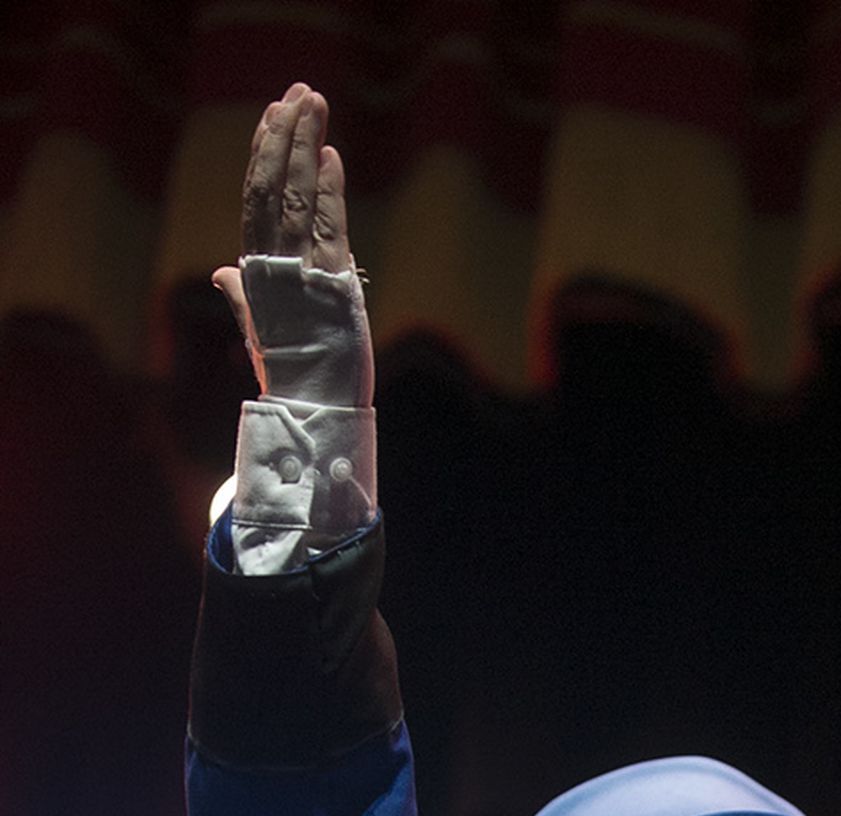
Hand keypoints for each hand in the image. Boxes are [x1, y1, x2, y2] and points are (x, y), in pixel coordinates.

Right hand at [214, 84, 350, 362]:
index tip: (273, 116)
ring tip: (314, 104)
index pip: (256, 199)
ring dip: (306, 145)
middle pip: (273, 186)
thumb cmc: (287, 374)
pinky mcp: (331, 285)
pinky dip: (328, 189)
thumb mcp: (259, 331)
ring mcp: (300, 272)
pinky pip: (328, 227)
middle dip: (286, 135)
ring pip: (297, 196)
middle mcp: (273, 265)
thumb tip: (221, 272)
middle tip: (299, 93)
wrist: (309, 410)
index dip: (264, 154)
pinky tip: (330, 155)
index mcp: (255, 271)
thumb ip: (242, 295)